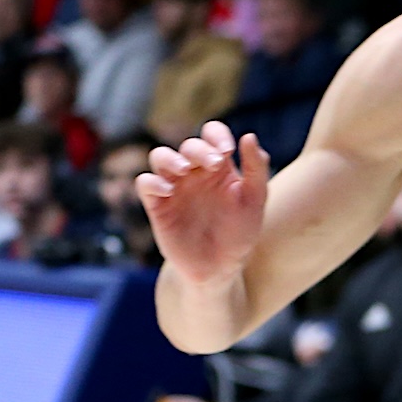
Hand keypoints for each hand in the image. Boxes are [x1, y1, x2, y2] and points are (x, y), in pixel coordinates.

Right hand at [136, 122, 271, 285]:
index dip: (216, 134)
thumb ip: (255, 168)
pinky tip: (168, 191)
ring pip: (160, 156)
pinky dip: (153, 182)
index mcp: (218, 167)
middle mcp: (195, 172)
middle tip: (214, 164)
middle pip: (188, 145)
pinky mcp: (158, 206)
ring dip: (171, 158)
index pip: (212, 134)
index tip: (228, 150)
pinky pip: (145, 183)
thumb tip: (249, 135)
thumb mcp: (254, 200)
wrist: (220, 267)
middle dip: (200, 149)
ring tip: (185, 170)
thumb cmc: (239, 232)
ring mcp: (175, 187)